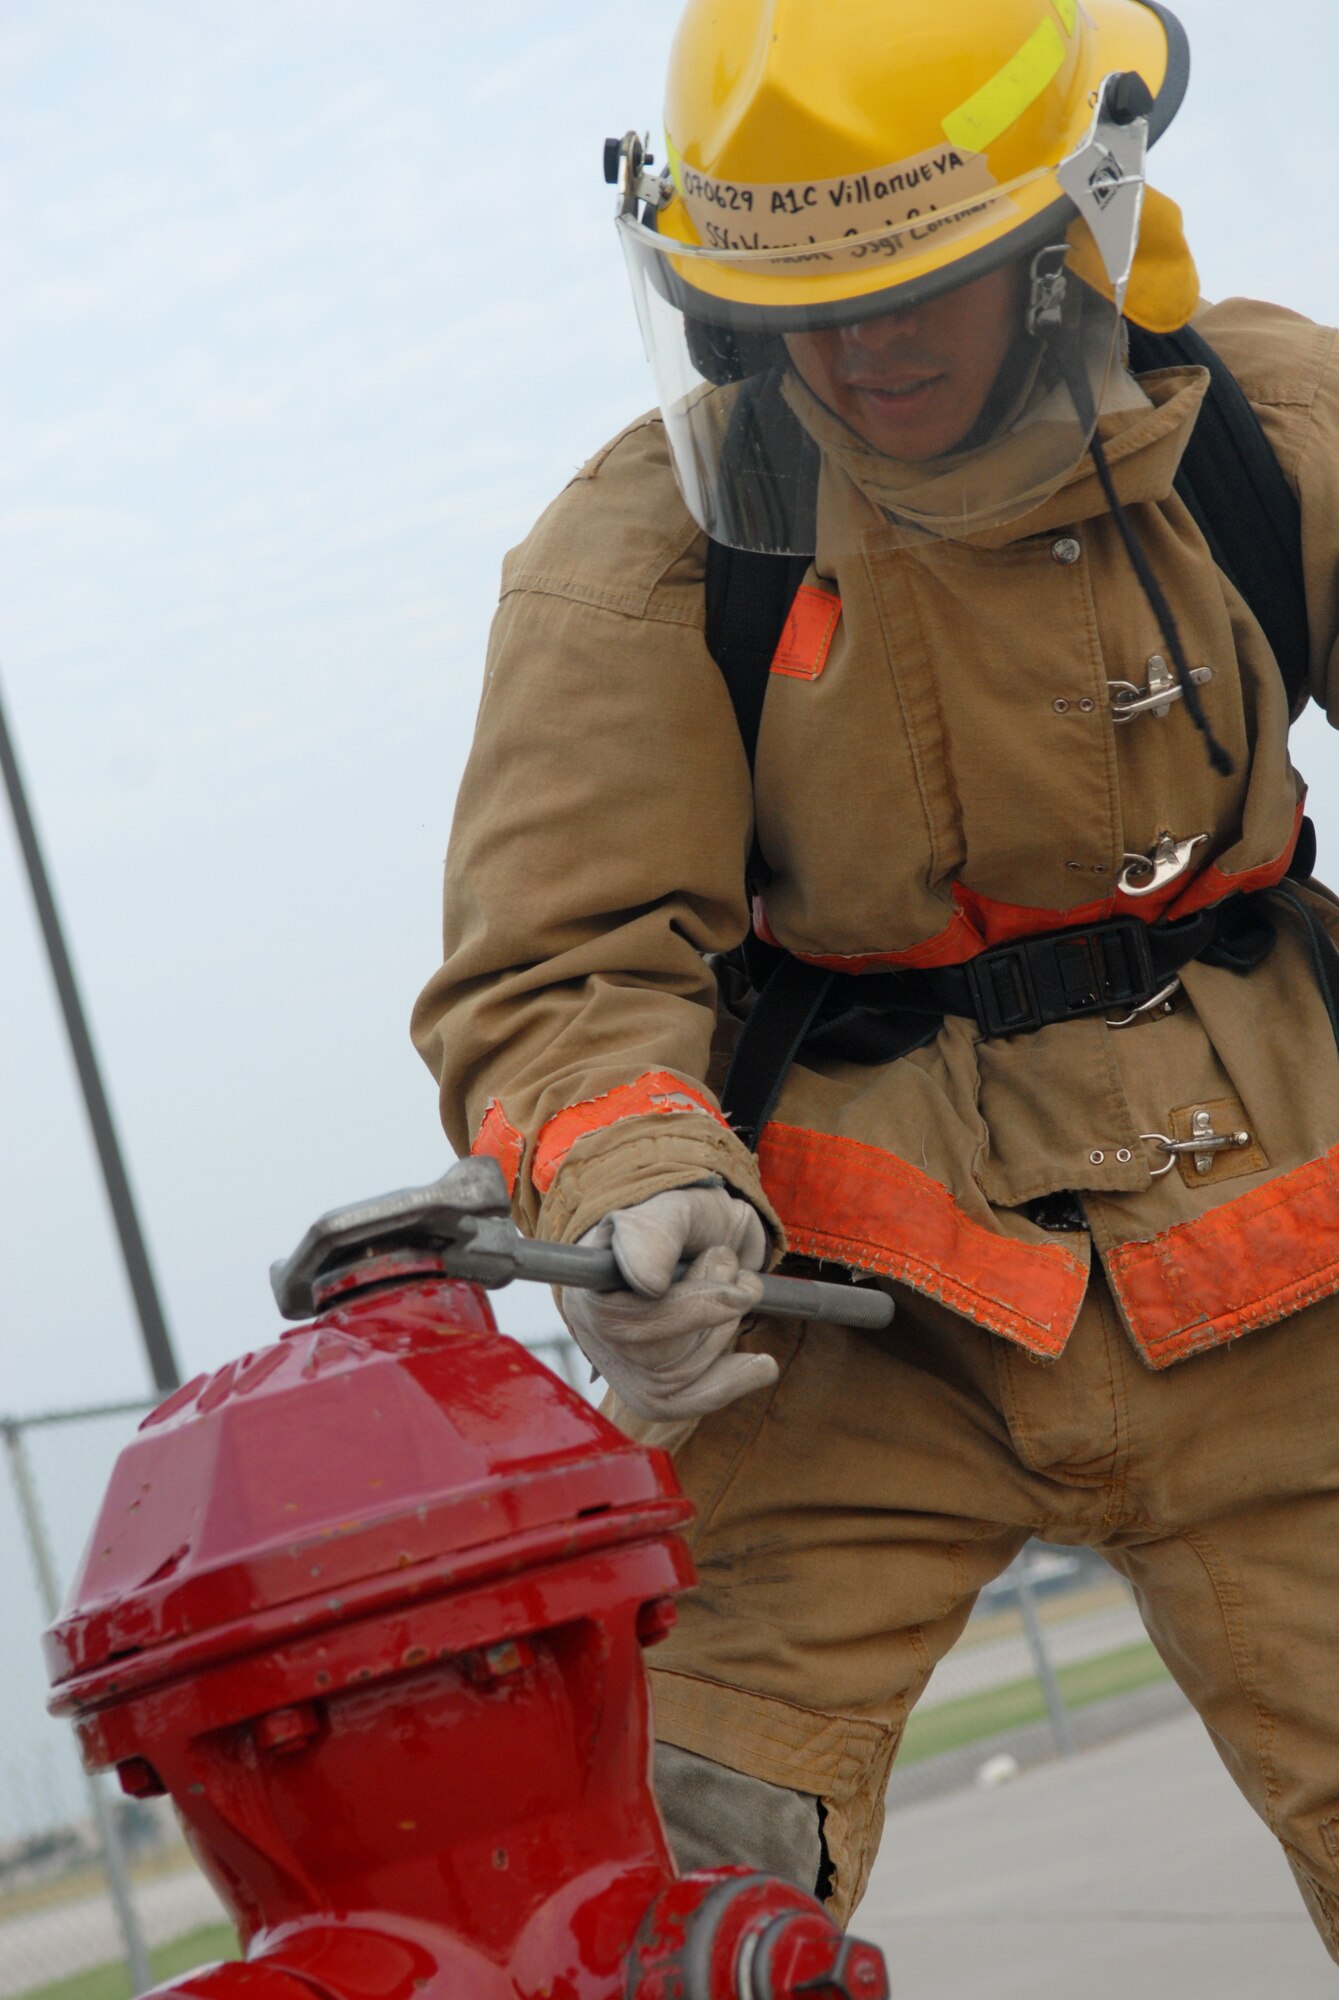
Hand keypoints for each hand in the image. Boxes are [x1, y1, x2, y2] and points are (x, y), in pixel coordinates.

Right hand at [561, 1185, 775, 1421]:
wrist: (711, 1237)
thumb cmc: (686, 1219)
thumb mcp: (671, 1209)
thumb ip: (654, 1235)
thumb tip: (645, 1282)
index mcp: (589, 1284)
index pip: (622, 1318)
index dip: (685, 1305)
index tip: (727, 1263)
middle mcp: (597, 1331)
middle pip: (657, 1354)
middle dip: (714, 1303)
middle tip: (726, 1259)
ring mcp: (626, 1367)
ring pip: (681, 1374)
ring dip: (726, 1327)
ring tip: (730, 1287)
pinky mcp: (656, 1393)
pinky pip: (692, 1402)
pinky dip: (734, 1381)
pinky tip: (760, 1364)